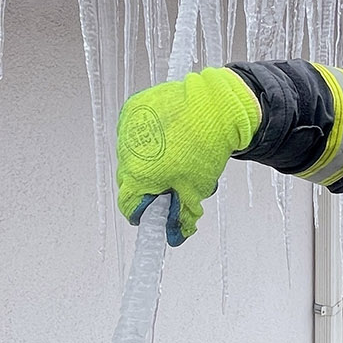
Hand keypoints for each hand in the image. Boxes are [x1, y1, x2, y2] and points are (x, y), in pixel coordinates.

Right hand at [115, 67, 260, 244]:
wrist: (216, 105)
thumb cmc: (206, 146)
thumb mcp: (196, 189)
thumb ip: (181, 216)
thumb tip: (174, 237)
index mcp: (138, 175)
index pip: (129, 205)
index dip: (144, 212)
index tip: (157, 211)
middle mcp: (126, 151)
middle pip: (130, 179)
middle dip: (149, 185)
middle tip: (174, 181)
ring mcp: (129, 127)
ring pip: (132, 154)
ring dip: (148, 159)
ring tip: (176, 153)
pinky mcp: (135, 107)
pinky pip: (135, 130)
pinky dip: (148, 136)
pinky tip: (169, 134)